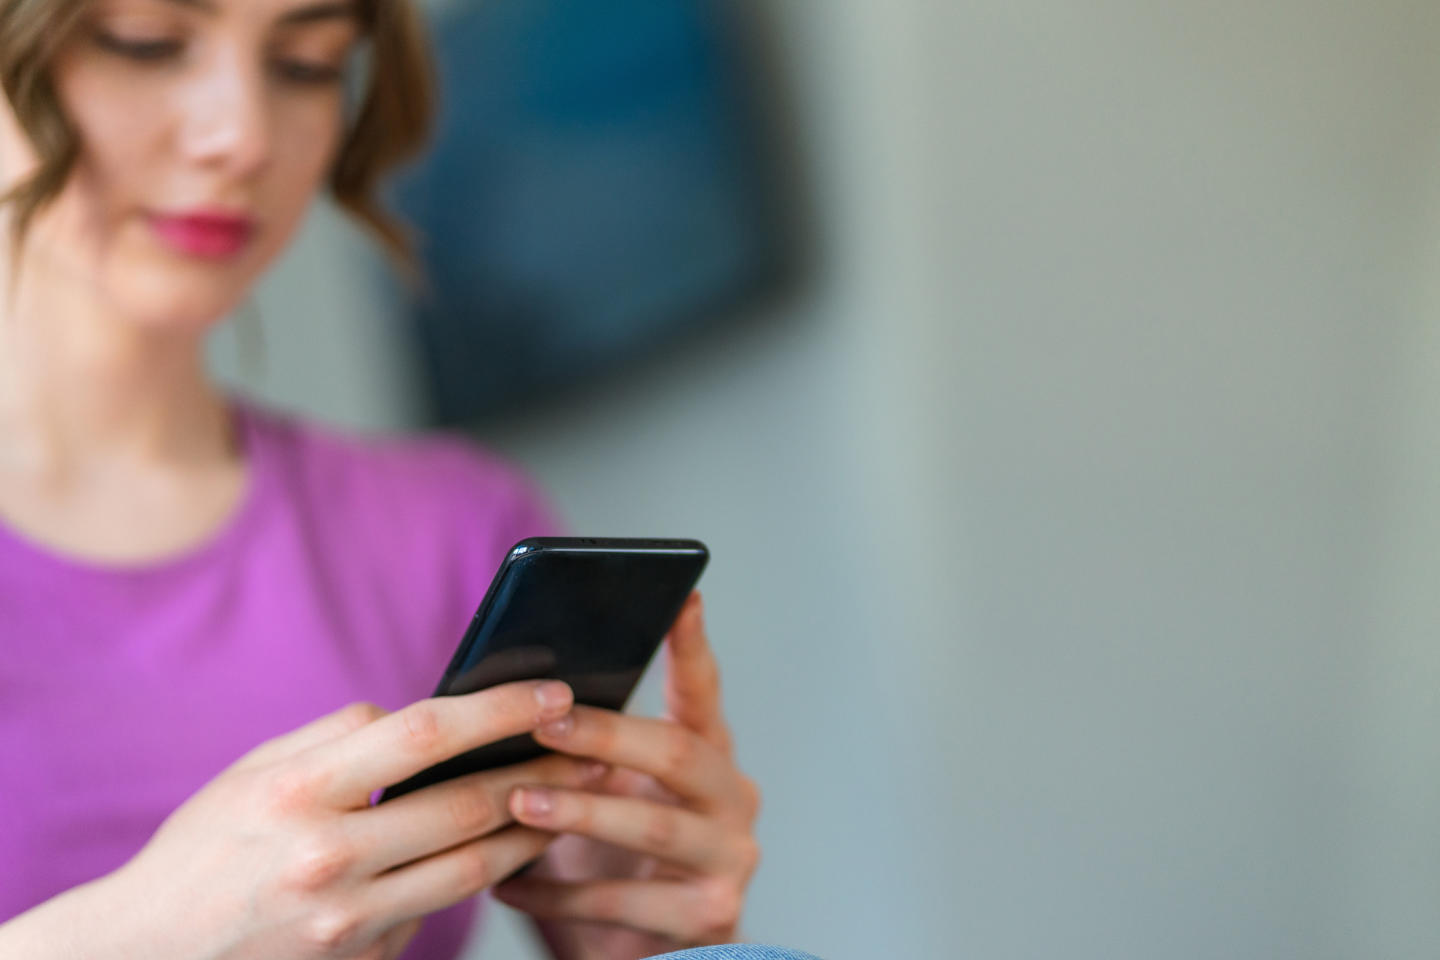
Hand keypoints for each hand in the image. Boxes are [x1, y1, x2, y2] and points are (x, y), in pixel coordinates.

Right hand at [17, 681, 596, 959]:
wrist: (150, 955)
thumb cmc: (206, 846)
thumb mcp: (254, 772)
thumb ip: (341, 737)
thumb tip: (420, 719)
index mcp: (299, 793)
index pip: (423, 736)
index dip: (499, 710)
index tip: (552, 692)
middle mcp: (329, 859)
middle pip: (467, 808)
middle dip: (543, 773)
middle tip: (593, 746)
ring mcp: (349, 922)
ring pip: (476, 869)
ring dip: (534, 829)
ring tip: (576, 796)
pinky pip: (441, 910)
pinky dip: (482, 876)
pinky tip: (512, 846)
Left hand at [493, 593, 761, 959]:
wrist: (639, 955)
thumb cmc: (610, 858)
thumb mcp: (604, 793)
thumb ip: (584, 749)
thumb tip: (508, 693)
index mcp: (710, 755)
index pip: (703, 690)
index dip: (692, 645)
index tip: (681, 596)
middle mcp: (733, 798)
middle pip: (677, 751)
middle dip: (607, 733)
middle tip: (544, 720)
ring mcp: (730, 858)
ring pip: (654, 828)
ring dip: (581, 812)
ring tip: (517, 803)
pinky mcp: (709, 917)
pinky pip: (624, 901)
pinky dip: (559, 894)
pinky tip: (509, 885)